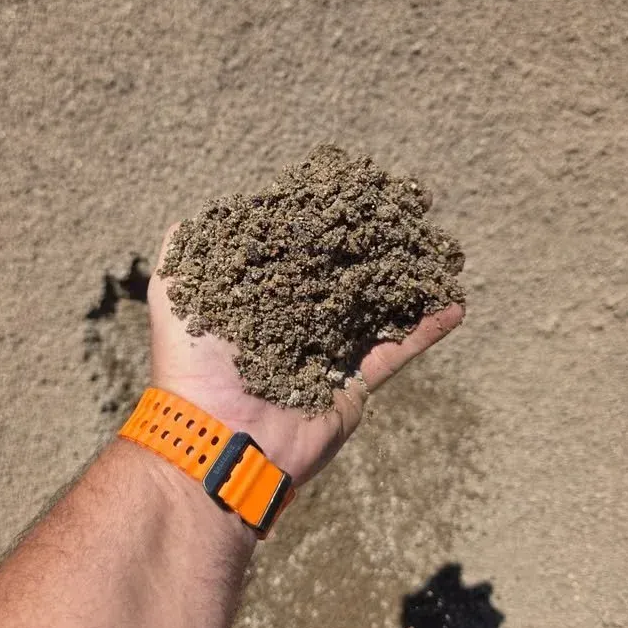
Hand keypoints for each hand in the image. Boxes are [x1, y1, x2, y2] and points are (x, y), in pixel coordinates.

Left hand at [148, 227, 463, 485]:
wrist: (219, 438)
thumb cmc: (194, 363)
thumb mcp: (175, 296)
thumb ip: (185, 251)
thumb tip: (197, 213)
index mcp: (258, 298)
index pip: (297, 249)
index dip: (323, 221)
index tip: (349, 190)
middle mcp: (296, 320)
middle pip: (342, 273)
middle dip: (372, 244)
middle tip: (403, 212)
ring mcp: (328, 351)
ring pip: (375, 306)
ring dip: (405, 279)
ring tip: (436, 250)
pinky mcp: (354, 383)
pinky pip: (395, 351)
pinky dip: (425, 328)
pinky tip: (453, 302)